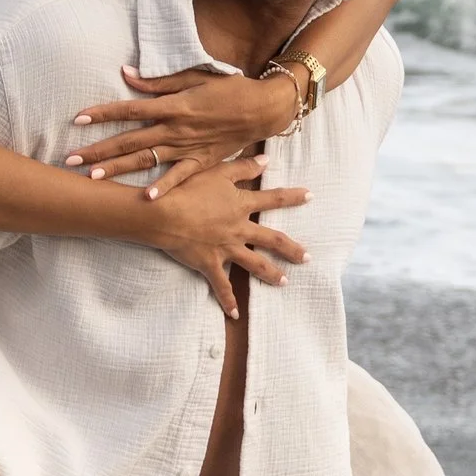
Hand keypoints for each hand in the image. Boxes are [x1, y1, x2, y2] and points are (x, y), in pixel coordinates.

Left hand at [66, 61, 296, 177]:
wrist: (264, 108)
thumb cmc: (229, 88)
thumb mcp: (195, 77)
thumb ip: (158, 82)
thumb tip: (126, 74)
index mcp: (173, 105)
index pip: (130, 109)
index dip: (103, 113)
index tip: (78, 119)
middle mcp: (176, 128)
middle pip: (129, 140)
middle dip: (98, 149)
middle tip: (71, 159)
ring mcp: (188, 147)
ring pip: (146, 160)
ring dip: (119, 169)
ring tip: (93, 177)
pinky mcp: (202, 162)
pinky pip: (179, 176)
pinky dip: (164, 187)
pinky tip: (145, 198)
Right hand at [140, 157, 309, 314]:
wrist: (164, 214)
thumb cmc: (187, 189)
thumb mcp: (217, 172)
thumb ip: (243, 168)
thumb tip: (266, 160)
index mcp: (240, 205)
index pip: (273, 199)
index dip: (292, 197)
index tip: (310, 197)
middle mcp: (238, 229)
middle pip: (272, 239)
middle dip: (291, 249)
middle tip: (307, 257)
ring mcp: (226, 249)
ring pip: (255, 264)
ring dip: (271, 274)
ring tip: (285, 282)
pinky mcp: (209, 264)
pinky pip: (222, 286)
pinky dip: (228, 301)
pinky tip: (236, 315)